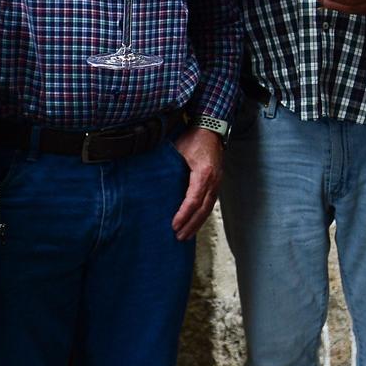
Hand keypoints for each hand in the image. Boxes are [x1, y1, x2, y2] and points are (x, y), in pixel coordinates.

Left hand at [170, 126, 223, 240]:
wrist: (211, 129)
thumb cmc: (193, 138)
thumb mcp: (178, 149)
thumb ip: (166, 164)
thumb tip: (147, 177)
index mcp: (203, 173)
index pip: (193, 199)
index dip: (184, 214)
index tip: (174, 225)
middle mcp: (213, 180)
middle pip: (203, 209)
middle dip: (191, 225)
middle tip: (178, 236)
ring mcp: (217, 182)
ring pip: (208, 208)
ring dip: (197, 223)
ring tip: (185, 235)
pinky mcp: (216, 183)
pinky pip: (210, 203)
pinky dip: (202, 215)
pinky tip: (194, 223)